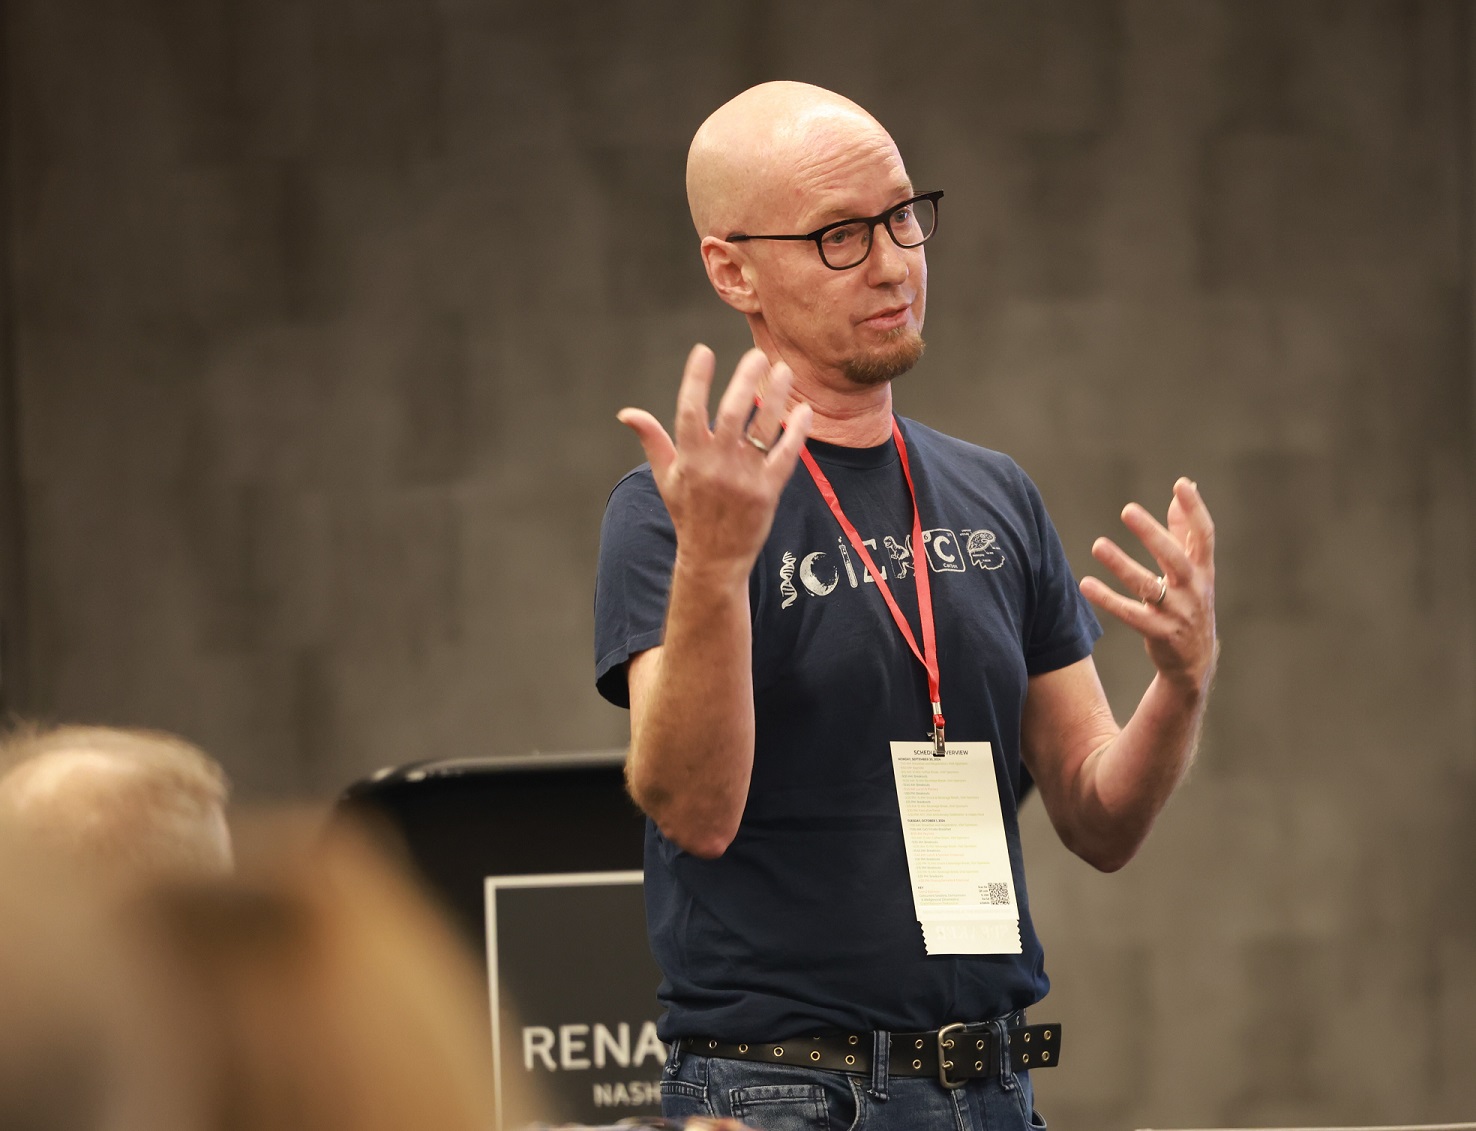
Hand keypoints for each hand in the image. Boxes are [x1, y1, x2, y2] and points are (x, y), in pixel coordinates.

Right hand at [617, 345, 812, 578]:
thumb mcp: (664, 477)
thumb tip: (627, 413)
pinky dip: (797, 432)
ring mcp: (743, 478)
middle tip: (757, 355)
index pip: (690, 409)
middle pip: (732, 412)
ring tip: (784, 370)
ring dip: (776, 396)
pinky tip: (803, 410)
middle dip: (745, 380)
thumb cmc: (688, 513)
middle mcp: (716, 465)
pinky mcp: (768, 492)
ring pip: (763, 428)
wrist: (712, 559)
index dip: (696, 378)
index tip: (703, 351)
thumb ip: (651, 439)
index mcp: (689, 457)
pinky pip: (786, 455)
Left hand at [1079, 477, 1217, 695]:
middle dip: (1153, 534)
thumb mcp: (1195, 571)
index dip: (1195, 510)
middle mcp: (1195, 589)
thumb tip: (1184, 491)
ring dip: (1122, 565)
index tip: (1182, 485)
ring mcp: (1178, 613)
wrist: (1195, 661)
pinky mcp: (1160, 633)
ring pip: (1149, 586)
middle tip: (1127, 510)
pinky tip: (1085, 584)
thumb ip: (1185, 531)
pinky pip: (1130, 614)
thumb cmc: (1190, 604)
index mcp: (1204, 570)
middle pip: (1175, 558)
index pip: (1204, 536)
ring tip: (1098, 544)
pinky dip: (1107, 599)